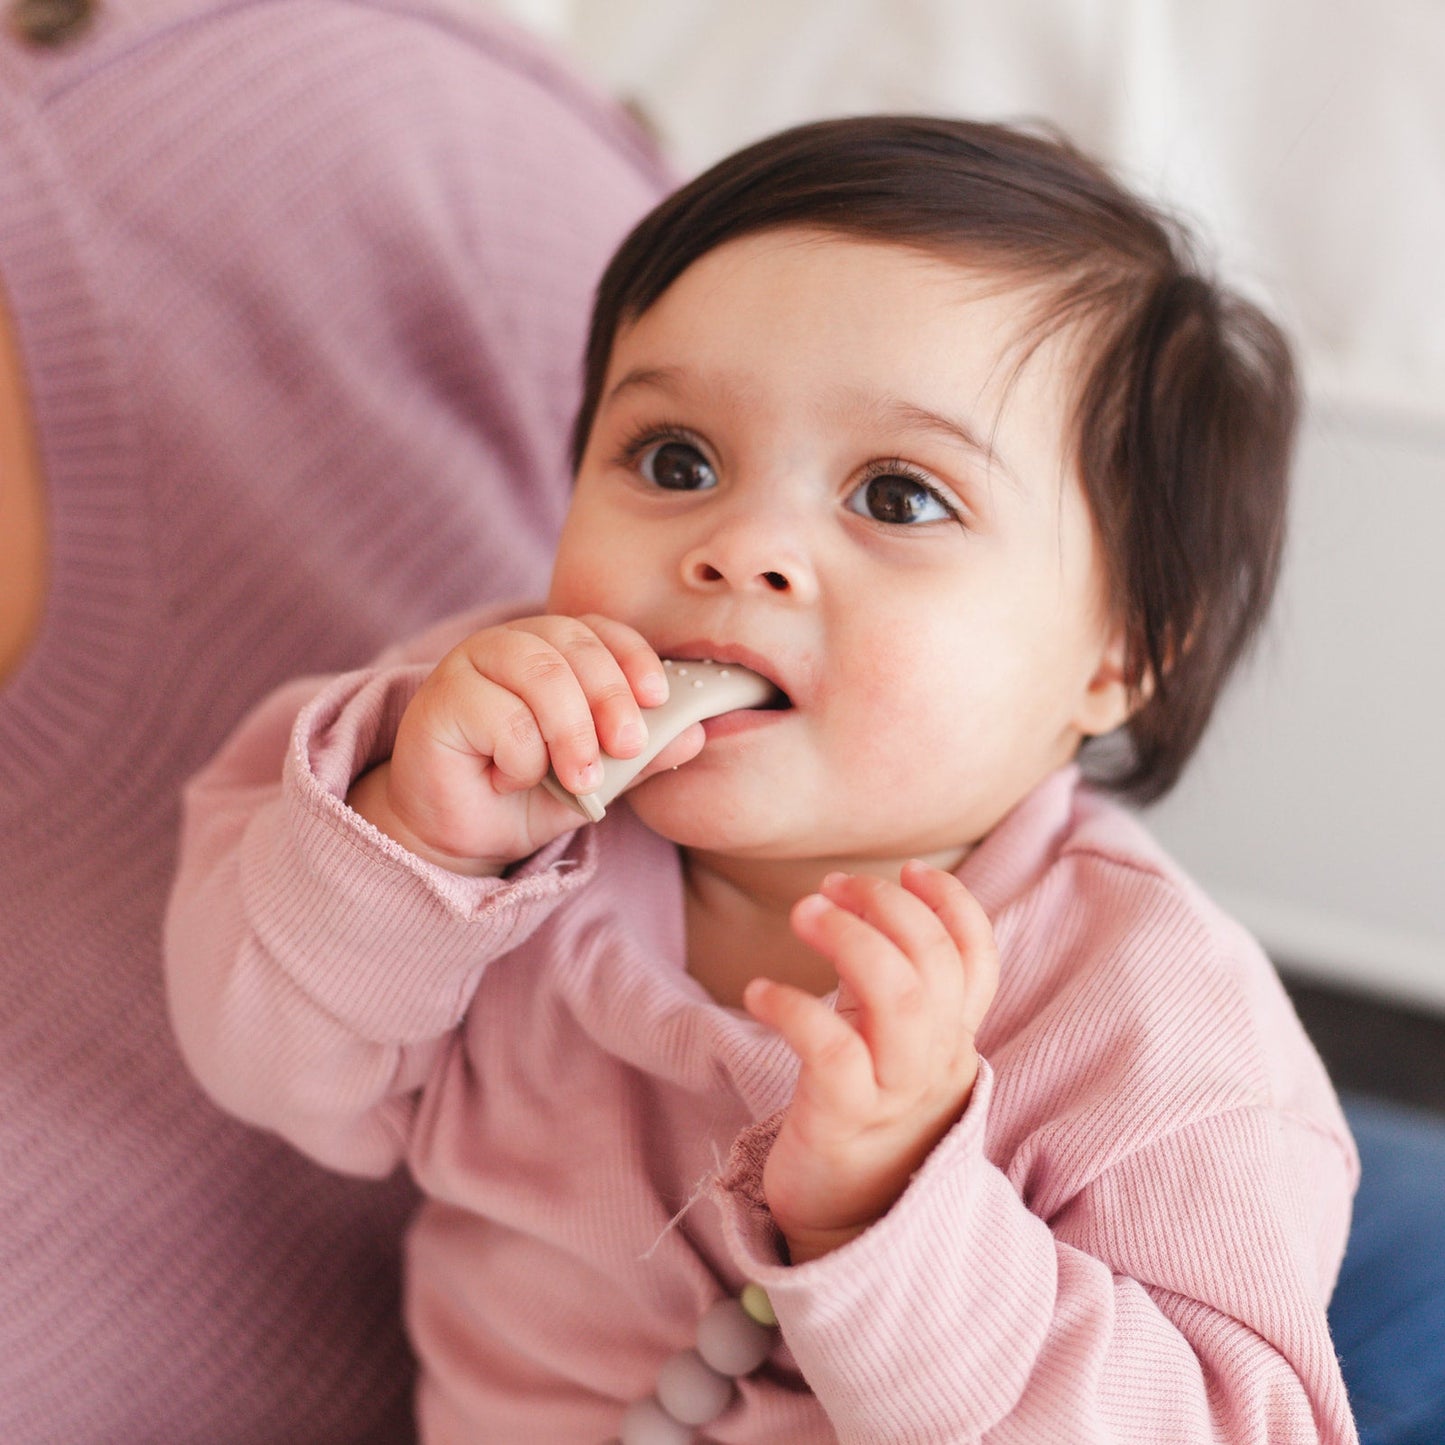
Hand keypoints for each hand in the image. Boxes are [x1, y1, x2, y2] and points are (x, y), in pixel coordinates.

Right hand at [347, 615, 702, 873]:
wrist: (462, 835)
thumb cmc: (529, 794)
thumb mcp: (599, 777)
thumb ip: (643, 755)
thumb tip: (695, 734)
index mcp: (552, 649)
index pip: (600, 630)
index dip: (633, 658)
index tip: (658, 698)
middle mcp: (511, 643)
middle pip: (573, 647)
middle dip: (611, 698)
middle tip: (628, 748)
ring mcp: (470, 663)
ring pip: (541, 675)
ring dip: (572, 732)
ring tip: (581, 780)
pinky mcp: (441, 698)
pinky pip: (502, 717)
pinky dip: (521, 758)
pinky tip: (508, 778)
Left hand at [743, 862, 997, 1263]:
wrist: (852, 1226)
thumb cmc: (863, 1117)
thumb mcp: (890, 1044)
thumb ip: (889, 983)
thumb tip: (858, 907)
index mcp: (951, 1036)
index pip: (977, 959)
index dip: (952, 905)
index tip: (909, 869)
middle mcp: (934, 1060)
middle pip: (935, 967)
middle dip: (888, 908)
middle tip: (833, 886)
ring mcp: (893, 1093)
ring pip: (900, 1001)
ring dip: (852, 941)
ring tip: (803, 913)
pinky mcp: (843, 1121)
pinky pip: (832, 1054)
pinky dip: (796, 1009)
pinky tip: (758, 991)